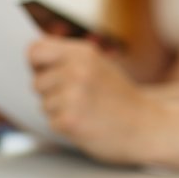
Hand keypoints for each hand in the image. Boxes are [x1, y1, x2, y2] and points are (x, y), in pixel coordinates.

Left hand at [27, 36, 155, 163]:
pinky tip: (86, 123)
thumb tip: (31, 57)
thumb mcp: (98, 66)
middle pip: (36, 82)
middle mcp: (77, 70)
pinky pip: (51, 122)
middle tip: (80, 98)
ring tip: (86, 111)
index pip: (35, 50)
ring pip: (43, 104)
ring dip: (59, 111)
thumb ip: (68, 59)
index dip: (38, 64)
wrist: (147, 127)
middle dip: (51, 93)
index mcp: (82, 53)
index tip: (48, 73)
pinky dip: (65, 127)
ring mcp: (74, 95)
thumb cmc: (120, 99)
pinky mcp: (71, 120)